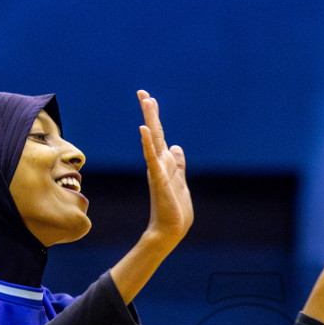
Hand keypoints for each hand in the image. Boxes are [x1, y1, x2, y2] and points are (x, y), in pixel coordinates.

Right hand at [137, 90, 191, 250]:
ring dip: (149, 120)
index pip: (159, 135)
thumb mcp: (181, 181)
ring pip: (153, 140)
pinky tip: (142, 130)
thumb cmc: (175, 210)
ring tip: (146, 101)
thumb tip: (177, 147)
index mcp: (165, 163)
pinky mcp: (159, 179)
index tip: (149, 99)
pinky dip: (147, 144)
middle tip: (142, 93)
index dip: (154, 117)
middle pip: (154, 132)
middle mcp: (159, 163)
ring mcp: (158, 170)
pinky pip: (152, 159)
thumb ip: (179, 165)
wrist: (170, 231)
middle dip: (149, 112)